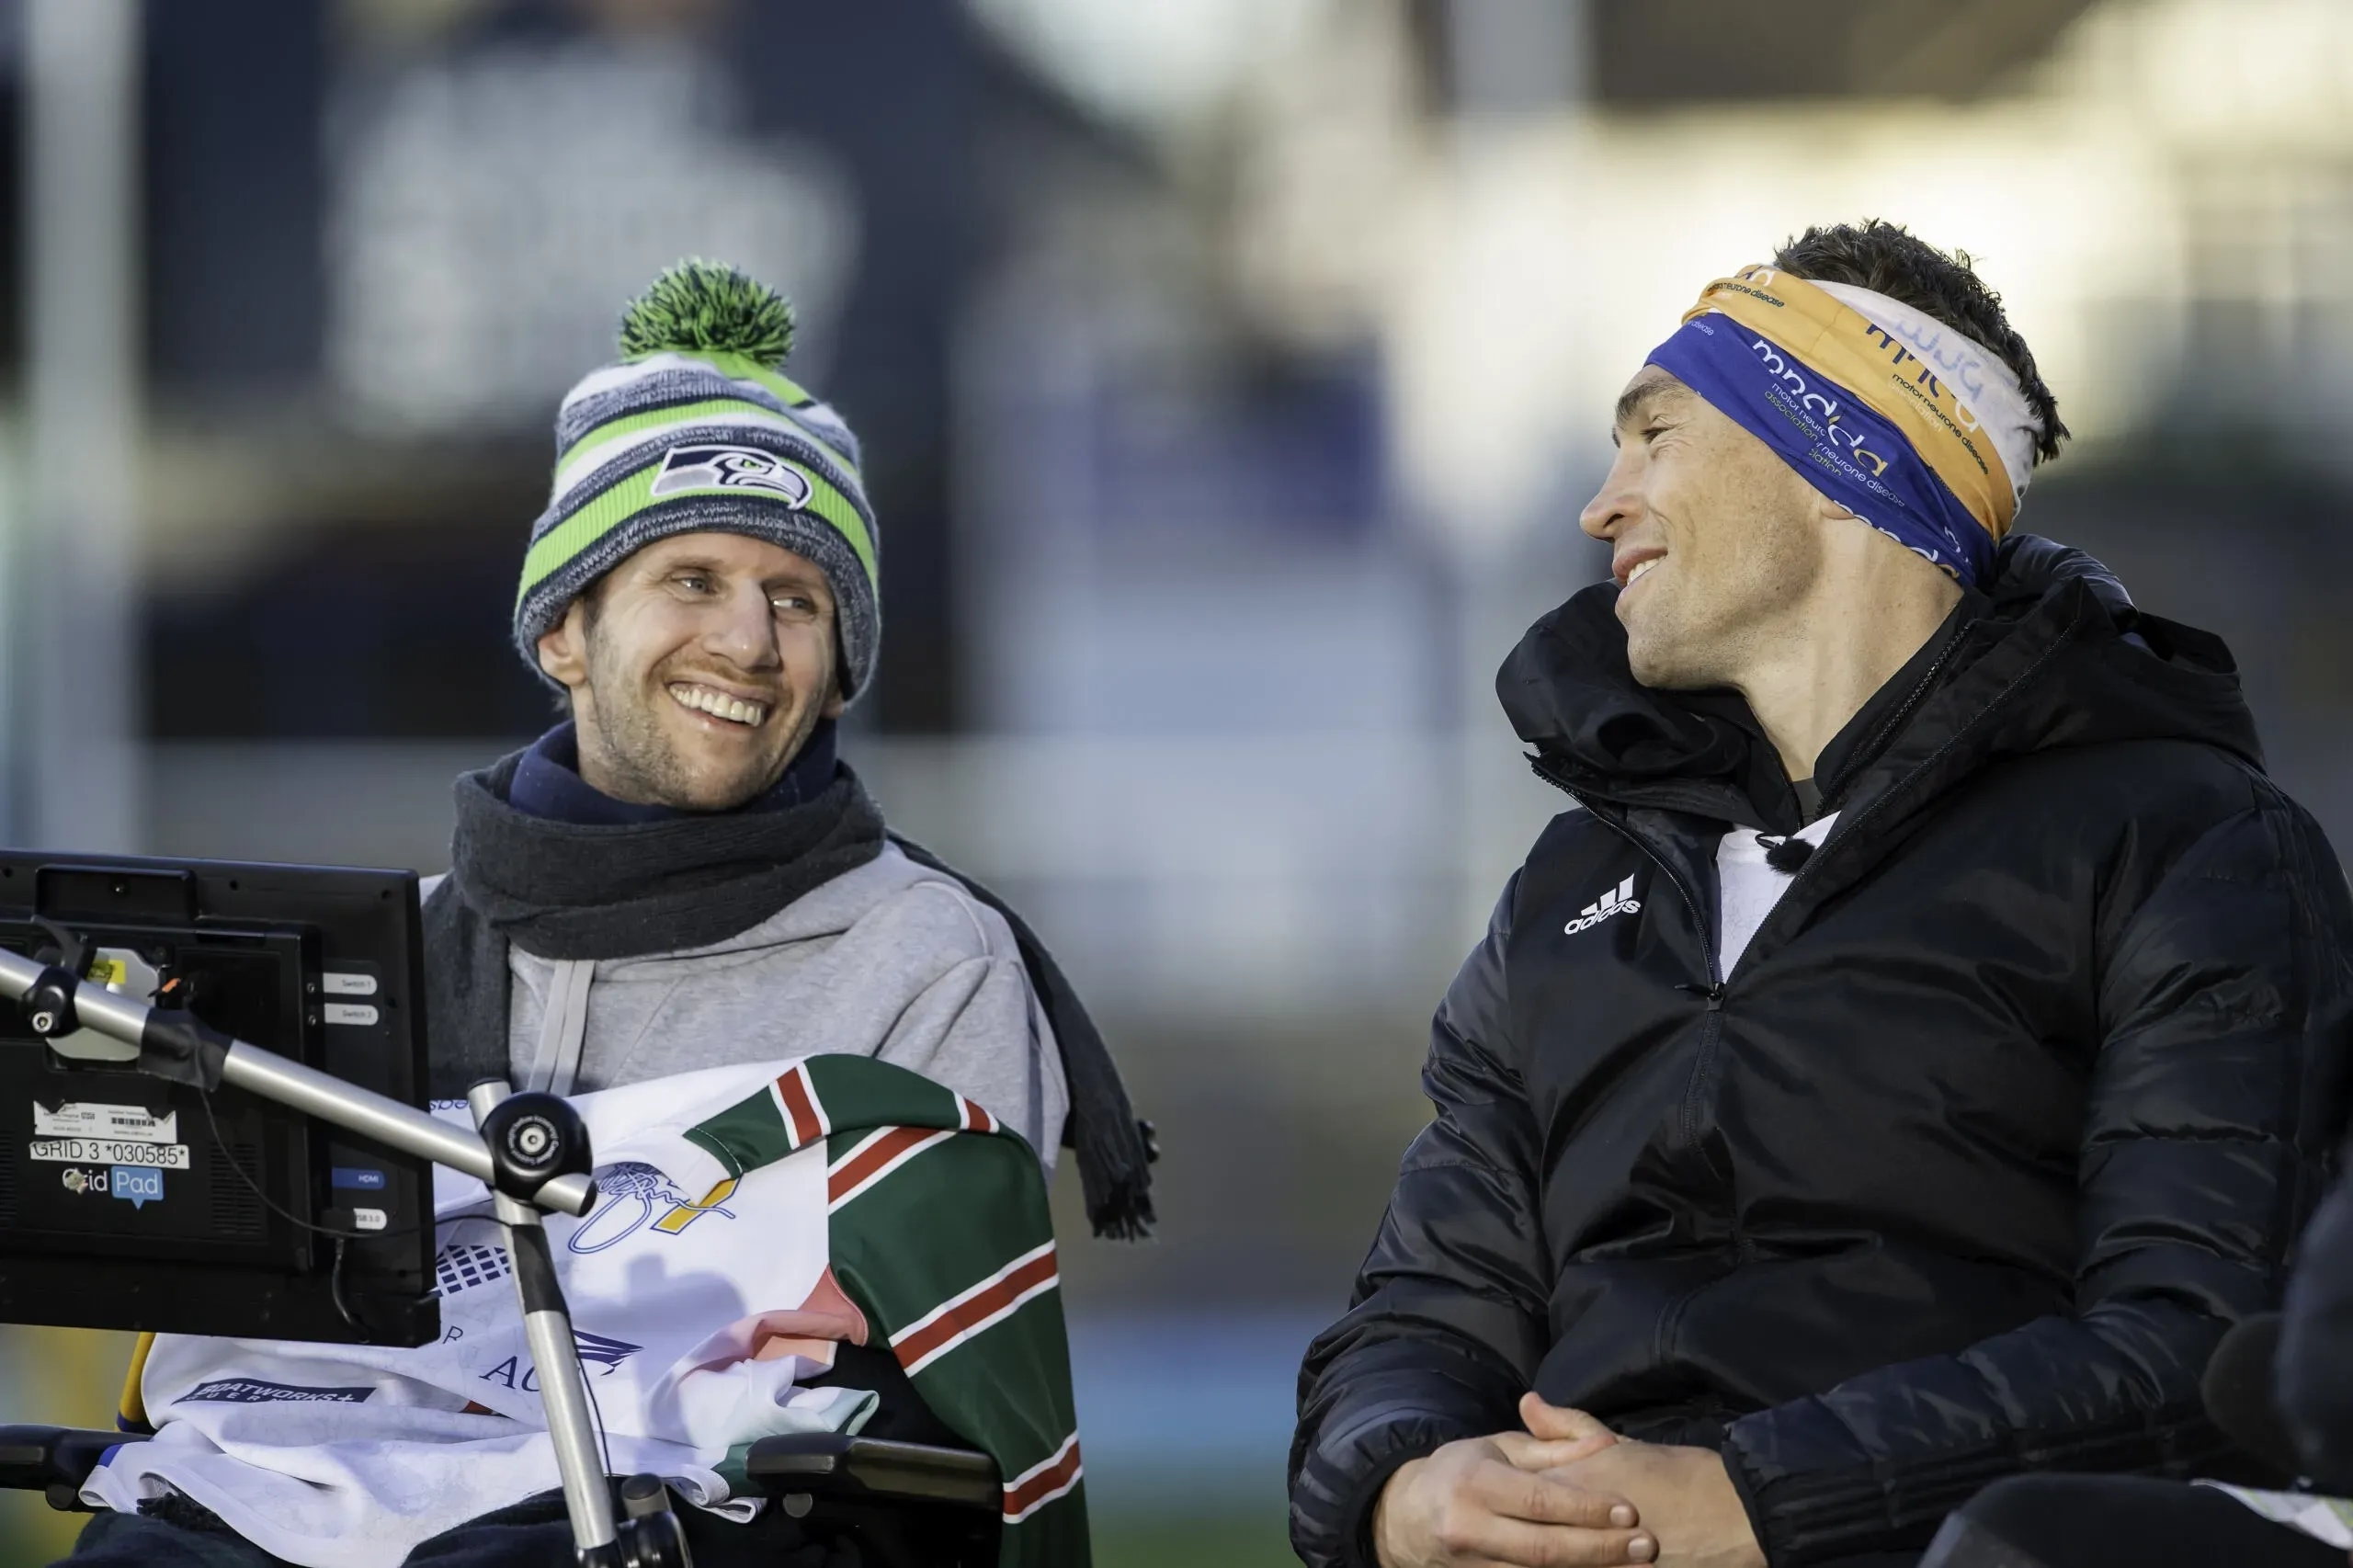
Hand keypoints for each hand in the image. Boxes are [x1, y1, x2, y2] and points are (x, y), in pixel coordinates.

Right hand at [1373, 1421, 1656, 1566]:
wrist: (1405, 1518)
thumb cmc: (1461, 1473)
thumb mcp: (1500, 1448)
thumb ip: (1554, 1448)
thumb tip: (1606, 1443)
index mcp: (1474, 1483)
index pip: (1538, 1500)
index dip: (1586, 1508)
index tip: (1629, 1510)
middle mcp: (1469, 1528)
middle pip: (1543, 1548)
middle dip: (1599, 1549)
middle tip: (1646, 1545)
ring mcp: (1471, 1566)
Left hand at [1514, 1396, 1763, 1567]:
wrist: (1736, 1515)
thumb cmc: (1679, 1474)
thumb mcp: (1621, 1444)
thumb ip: (1567, 1427)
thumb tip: (1527, 1402)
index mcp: (1567, 1485)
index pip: (1518, 1498)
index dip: (1511, 1507)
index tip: (1515, 1511)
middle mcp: (1573, 1525)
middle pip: (1529, 1544)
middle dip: (1521, 1544)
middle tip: (1525, 1540)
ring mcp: (1596, 1559)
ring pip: (1551, 1563)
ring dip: (1548, 1559)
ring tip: (1561, 1556)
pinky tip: (1585, 1567)